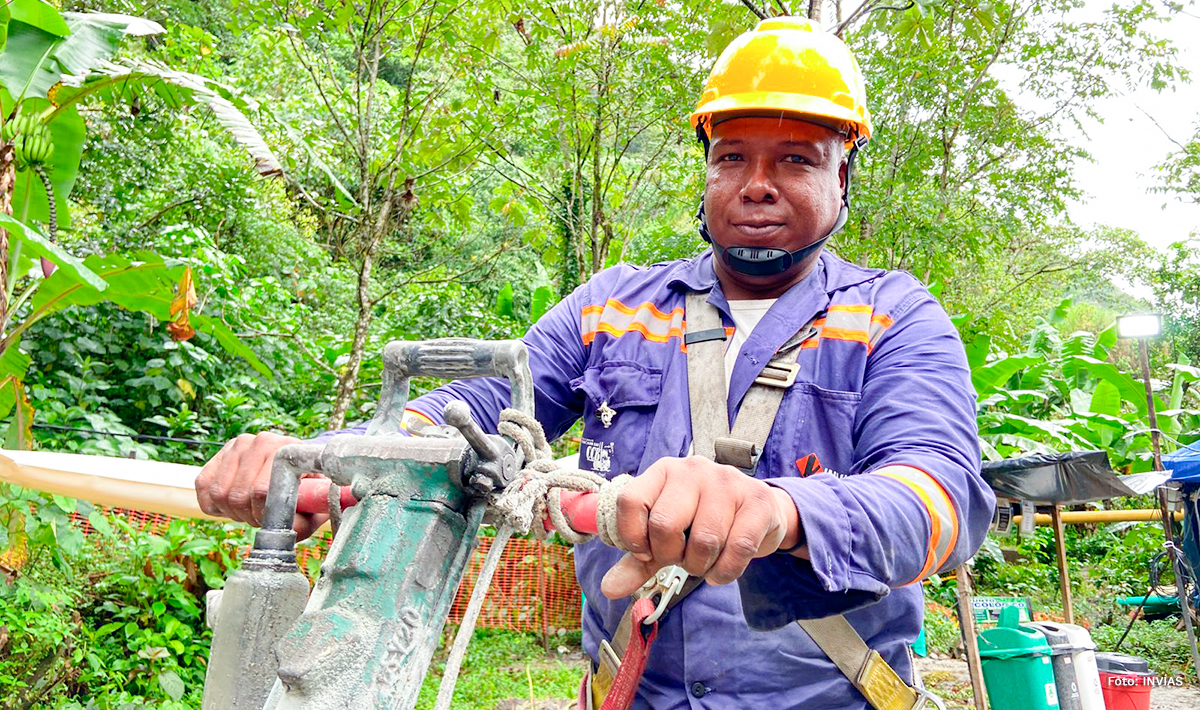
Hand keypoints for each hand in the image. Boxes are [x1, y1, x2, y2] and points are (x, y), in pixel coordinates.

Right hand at [195, 432, 328, 539]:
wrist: (292, 472)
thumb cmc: (305, 492)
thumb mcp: (312, 508)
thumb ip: (303, 521)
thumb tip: (285, 528)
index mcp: (286, 449)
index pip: (261, 490)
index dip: (262, 514)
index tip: (271, 520)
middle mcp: (261, 441)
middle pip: (237, 495)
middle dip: (248, 516)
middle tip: (261, 517)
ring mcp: (237, 446)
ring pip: (218, 493)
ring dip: (232, 511)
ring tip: (250, 509)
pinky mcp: (218, 456)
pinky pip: (203, 487)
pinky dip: (214, 505)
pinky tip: (233, 504)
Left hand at [600, 456, 800, 598]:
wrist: (760, 512)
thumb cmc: (704, 521)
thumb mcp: (668, 536)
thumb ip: (638, 560)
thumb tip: (609, 588)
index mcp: (663, 471)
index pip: (630, 501)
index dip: (633, 536)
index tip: (646, 551)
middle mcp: (693, 469)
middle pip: (664, 524)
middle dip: (670, 555)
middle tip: (681, 557)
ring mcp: (727, 482)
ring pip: (703, 540)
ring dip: (700, 565)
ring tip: (704, 561)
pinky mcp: (758, 501)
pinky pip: (738, 548)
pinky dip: (725, 571)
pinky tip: (722, 571)